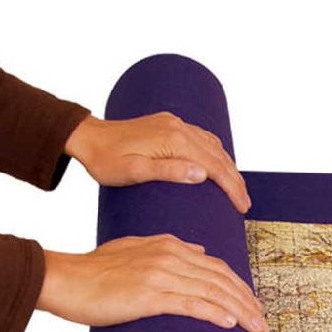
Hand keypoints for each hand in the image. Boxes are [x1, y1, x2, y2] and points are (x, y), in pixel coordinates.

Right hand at [37, 234, 266, 331]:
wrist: (63, 278)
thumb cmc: (94, 271)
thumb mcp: (135, 250)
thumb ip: (168, 249)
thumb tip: (199, 252)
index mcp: (170, 246)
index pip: (216, 267)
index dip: (239, 287)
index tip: (253, 306)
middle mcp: (170, 256)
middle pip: (221, 280)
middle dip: (247, 302)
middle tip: (262, 323)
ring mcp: (160, 274)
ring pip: (212, 292)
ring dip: (239, 312)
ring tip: (255, 328)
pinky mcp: (148, 295)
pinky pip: (189, 303)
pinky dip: (213, 313)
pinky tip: (229, 324)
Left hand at [65, 113, 250, 212]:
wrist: (87, 137)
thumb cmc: (105, 160)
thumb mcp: (133, 172)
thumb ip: (168, 171)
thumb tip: (202, 175)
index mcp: (174, 140)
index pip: (214, 166)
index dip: (231, 188)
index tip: (241, 207)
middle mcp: (179, 128)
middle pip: (219, 156)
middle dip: (235, 181)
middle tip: (244, 204)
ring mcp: (176, 124)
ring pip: (214, 146)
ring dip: (228, 167)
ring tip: (236, 189)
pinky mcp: (170, 124)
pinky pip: (203, 138)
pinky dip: (216, 153)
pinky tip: (219, 164)